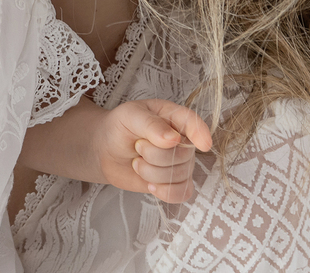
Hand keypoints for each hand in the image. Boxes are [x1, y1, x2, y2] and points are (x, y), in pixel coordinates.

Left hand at [96, 99, 213, 202]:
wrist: (107, 149)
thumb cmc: (120, 127)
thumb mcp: (129, 116)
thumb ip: (150, 124)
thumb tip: (173, 139)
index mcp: (174, 117)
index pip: (194, 123)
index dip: (201, 134)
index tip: (203, 144)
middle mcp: (183, 140)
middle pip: (182, 155)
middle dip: (152, 155)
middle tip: (137, 146)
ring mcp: (181, 162)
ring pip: (178, 175)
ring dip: (150, 172)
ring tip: (137, 161)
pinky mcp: (175, 182)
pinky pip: (182, 193)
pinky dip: (165, 192)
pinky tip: (150, 185)